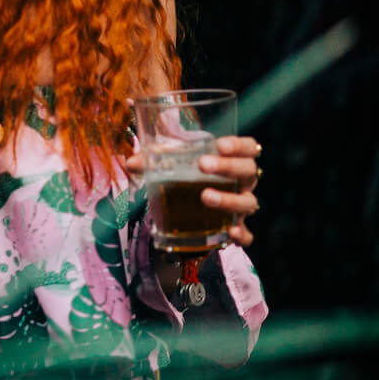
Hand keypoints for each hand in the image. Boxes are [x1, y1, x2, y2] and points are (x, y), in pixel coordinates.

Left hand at [125, 134, 263, 246]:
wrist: (186, 211)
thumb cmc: (184, 179)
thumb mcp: (169, 166)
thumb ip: (152, 161)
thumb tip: (130, 162)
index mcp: (231, 161)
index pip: (248, 148)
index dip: (239, 145)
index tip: (220, 144)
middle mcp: (241, 183)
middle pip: (248, 171)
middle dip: (228, 166)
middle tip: (203, 165)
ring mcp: (241, 206)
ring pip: (247, 202)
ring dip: (229, 199)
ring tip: (206, 196)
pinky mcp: (236, 229)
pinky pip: (246, 234)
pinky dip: (242, 234)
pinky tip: (231, 232)